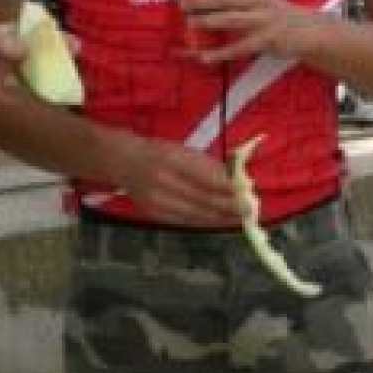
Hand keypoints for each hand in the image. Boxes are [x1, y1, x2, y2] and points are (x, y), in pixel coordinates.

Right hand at [113, 132, 241, 226]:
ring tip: (239, 219)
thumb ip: (205, 165)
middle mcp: (163, 182)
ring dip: (220, 218)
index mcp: (171, 159)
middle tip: (249, 211)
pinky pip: (185, 221)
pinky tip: (218, 222)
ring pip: (195, 214)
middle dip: (228, 206)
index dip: (227, 188)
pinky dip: (204, 222)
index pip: (204, 177)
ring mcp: (158, 201)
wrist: (124, 163)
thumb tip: (233, 179)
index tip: (246, 193)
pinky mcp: (155, 214)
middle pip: (202, 198)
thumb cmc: (157, 152)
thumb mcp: (181, 149)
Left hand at [180, 0, 314, 63]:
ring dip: (209, 21)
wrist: (308, 31)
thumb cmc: (274, 13)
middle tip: (183, 3)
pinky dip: (219, 53)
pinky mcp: (266, 40)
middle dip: (203, 0)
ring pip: (232, 20)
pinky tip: (203, 56)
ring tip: (190, 24)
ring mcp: (264, 20)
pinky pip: (238, 48)